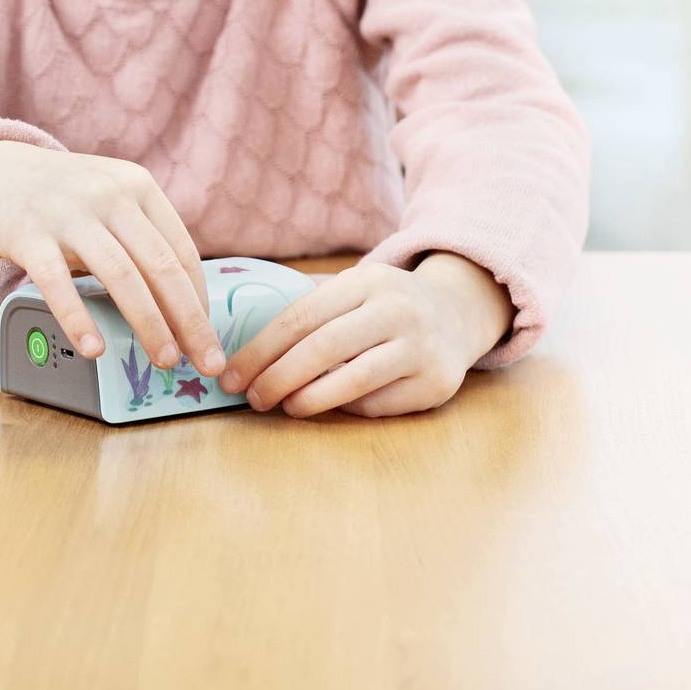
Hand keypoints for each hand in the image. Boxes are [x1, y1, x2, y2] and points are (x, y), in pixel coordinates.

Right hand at [0, 141, 223, 374]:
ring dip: (149, 323)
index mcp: (138, 187)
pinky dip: (79, 319)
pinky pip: (58, 283)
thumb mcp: (112, 196)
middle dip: (189, 319)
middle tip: (206, 360)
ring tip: (165, 359)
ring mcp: (69, 214)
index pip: (181, 251)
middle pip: (160, 267)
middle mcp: (109, 196)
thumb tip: (184, 299)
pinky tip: (94, 349)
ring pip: (121, 276)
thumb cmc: (65, 196)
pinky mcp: (29, 234)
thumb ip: (145, 233)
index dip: (199, 299)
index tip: (207, 335)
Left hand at [217, 252, 511, 416]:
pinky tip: (326, 407)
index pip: (302, 315)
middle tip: (252, 398)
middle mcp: (397, 309)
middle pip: (324, 347)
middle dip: (277, 376)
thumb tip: (238, 328)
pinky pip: (379, 403)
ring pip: (354, 379)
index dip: (260, 348)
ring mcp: (420, 346)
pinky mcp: (435, 383)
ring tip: (284, 406)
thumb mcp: (354, 287)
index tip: (232, 374)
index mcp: (366, 280)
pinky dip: (346, 409)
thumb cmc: (385, 306)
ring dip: (309, 398)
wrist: (458, 313)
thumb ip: (308, 301)